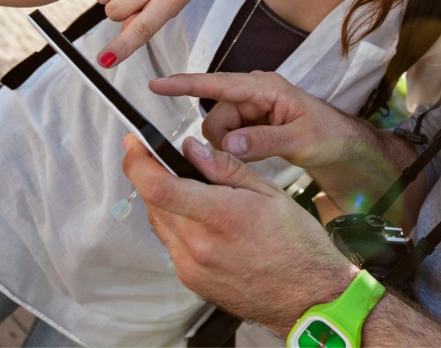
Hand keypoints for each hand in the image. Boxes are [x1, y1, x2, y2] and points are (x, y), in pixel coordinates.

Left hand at [122, 134, 356, 334]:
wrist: (306, 295)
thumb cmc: (296, 243)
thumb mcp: (269, 193)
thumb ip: (225, 169)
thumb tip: (190, 148)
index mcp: (221, 217)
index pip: (159, 187)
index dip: (138, 162)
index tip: (134, 144)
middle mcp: (198, 245)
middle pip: (153, 202)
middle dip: (153, 176)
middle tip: (166, 160)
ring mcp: (191, 266)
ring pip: (159, 221)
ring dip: (165, 200)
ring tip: (191, 190)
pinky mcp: (190, 279)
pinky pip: (171, 243)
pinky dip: (177, 223)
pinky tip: (201, 219)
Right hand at [150, 71, 401, 212]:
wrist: (343, 145)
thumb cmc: (328, 134)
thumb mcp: (300, 139)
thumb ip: (264, 141)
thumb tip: (229, 145)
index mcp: (266, 88)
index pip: (219, 84)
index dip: (187, 84)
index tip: (157, 84)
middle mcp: (253, 93)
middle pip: (214, 117)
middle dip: (223, 140)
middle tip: (251, 153)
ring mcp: (250, 108)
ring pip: (217, 131)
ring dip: (229, 147)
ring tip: (261, 152)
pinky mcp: (249, 123)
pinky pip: (227, 138)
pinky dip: (233, 150)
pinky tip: (254, 154)